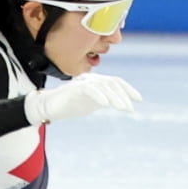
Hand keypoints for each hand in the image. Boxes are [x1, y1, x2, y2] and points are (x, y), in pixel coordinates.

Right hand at [23, 74, 140, 124]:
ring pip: (103, 86)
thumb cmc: (70, 104)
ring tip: (123, 108)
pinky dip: (99, 95)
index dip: (128, 89)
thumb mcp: (92, 103)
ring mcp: (82, 83)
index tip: (139, 99)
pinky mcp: (73, 89)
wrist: (49, 107)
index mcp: (96, 82)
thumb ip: (104, 100)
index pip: (115, 82)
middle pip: (112, 83)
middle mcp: (90, 79)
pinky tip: (106, 104)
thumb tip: (121, 102)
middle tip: (130, 109)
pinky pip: (89, 89)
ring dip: (115, 97)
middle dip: (123, 95)